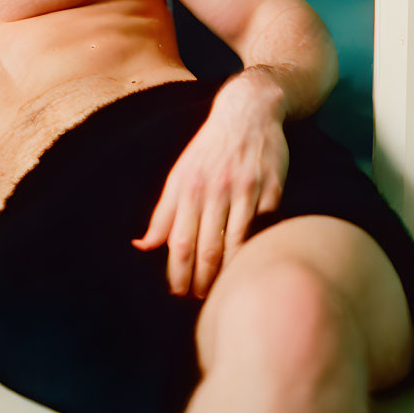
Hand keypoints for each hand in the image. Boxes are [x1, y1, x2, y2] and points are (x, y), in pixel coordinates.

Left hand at [130, 82, 288, 299]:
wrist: (247, 113)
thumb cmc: (208, 150)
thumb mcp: (178, 175)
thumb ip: (162, 213)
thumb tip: (141, 246)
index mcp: (188, 187)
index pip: (178, 241)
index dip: (176, 272)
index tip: (176, 292)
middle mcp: (214, 189)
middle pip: (206, 247)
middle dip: (201, 280)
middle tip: (199, 299)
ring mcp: (245, 189)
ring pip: (235, 243)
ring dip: (227, 273)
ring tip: (221, 291)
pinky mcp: (272, 189)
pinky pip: (264, 227)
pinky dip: (257, 249)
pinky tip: (250, 267)